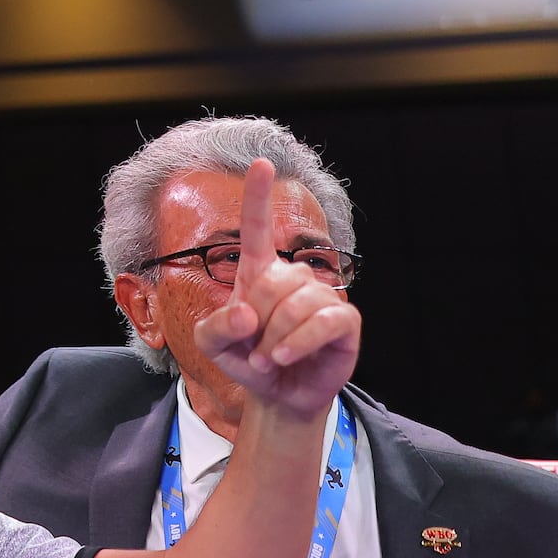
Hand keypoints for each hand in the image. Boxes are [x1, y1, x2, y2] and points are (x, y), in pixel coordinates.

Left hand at [191, 158, 360, 418]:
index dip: (258, 196)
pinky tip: (286, 357)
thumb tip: (248, 312)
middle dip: (258, 323)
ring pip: (297, 305)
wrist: (278, 394)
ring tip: (270, 358)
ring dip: (276, 339)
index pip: (258, 227)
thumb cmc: (246, 358)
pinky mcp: (345, 321)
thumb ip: (216, 327)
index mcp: (259, 272)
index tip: (262, 163)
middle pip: (272, 284)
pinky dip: (300, 341)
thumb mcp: (212, 344)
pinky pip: (324, 321)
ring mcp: (323, 296)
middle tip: (255, 350)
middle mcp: (293, 277)